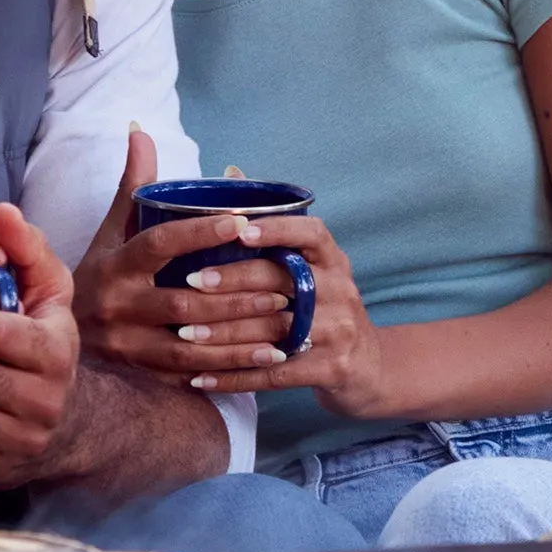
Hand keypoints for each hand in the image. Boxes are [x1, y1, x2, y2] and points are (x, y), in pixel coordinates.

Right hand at [73, 127, 296, 378]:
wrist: (59, 335)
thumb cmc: (100, 273)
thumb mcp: (110, 231)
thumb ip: (132, 185)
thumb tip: (139, 129)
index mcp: (114, 265)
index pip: (160, 245)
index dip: (199, 232)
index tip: (241, 222)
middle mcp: (118, 306)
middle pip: (184, 302)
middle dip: (236, 296)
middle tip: (282, 286)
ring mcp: (129, 346)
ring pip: (192, 343)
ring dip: (242, 335)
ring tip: (284, 321)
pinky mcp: (142, 375)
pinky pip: (192, 373)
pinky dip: (232, 367)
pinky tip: (268, 357)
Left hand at [183, 218, 390, 418]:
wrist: (366, 369)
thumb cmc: (323, 310)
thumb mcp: (313, 270)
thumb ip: (273, 231)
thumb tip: (231, 173)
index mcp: (333, 261)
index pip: (311, 234)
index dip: (276, 229)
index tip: (238, 228)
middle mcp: (341, 291)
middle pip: (283, 281)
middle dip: (233, 280)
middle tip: (191, 282)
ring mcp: (339, 331)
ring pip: (274, 330)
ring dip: (225, 333)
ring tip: (185, 333)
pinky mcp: (332, 369)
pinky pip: (275, 374)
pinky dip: (236, 377)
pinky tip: (201, 379)